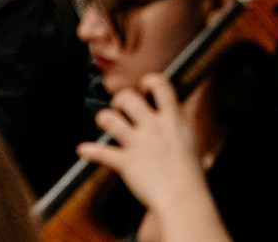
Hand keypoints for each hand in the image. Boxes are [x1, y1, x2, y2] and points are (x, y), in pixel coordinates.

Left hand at [79, 74, 220, 236]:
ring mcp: (138, 143)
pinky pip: (102, 152)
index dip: (150, 81)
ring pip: (111, 119)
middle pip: (129, 98)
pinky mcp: (126, 162)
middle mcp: (154, 127)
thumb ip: (184, 137)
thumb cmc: (192, 177)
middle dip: (120, 99)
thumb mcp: (193, 146)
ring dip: (104, 118)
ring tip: (105, 121)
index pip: (161, 85)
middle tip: (120, 106)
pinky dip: (90, 151)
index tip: (145, 85)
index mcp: (173, 120)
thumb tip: (193, 143)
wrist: (183, 197)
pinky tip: (83, 149)